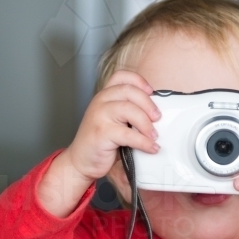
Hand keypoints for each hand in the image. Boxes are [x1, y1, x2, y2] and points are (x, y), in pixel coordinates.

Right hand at [37, 71, 159, 217]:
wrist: (80, 161)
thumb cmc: (99, 142)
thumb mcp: (113, 121)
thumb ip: (128, 112)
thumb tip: (156, 114)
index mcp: (104, 96)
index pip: (121, 76)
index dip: (138, 81)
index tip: (151, 91)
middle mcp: (100, 101)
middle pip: (130, 91)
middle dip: (148, 104)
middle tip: (158, 118)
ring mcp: (99, 115)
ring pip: (130, 110)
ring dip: (146, 123)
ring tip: (154, 135)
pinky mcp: (102, 132)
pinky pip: (129, 134)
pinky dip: (144, 142)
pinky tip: (151, 147)